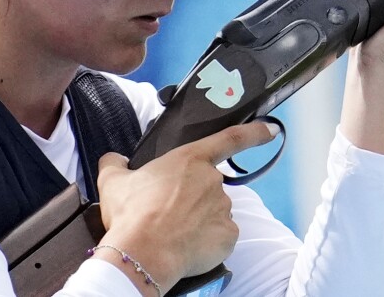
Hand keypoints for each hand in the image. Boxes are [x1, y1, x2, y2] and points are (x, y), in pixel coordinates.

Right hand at [93, 122, 276, 287]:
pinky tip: (187, 247)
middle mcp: (213, 180)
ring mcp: (224, 208)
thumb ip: (115, 163)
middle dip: (192, 200)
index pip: (230, 139)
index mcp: (190, 160)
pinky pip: (220, 236)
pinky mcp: (228, 235)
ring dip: (198, 221)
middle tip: (167, 214)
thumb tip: (113, 158)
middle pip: (208, 187)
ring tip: (172, 233)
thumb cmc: (131, 215)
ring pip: (213, 213)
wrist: (143, 253)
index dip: (254, 133)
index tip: (270, 130)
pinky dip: (206, 242)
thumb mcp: (113, 182)